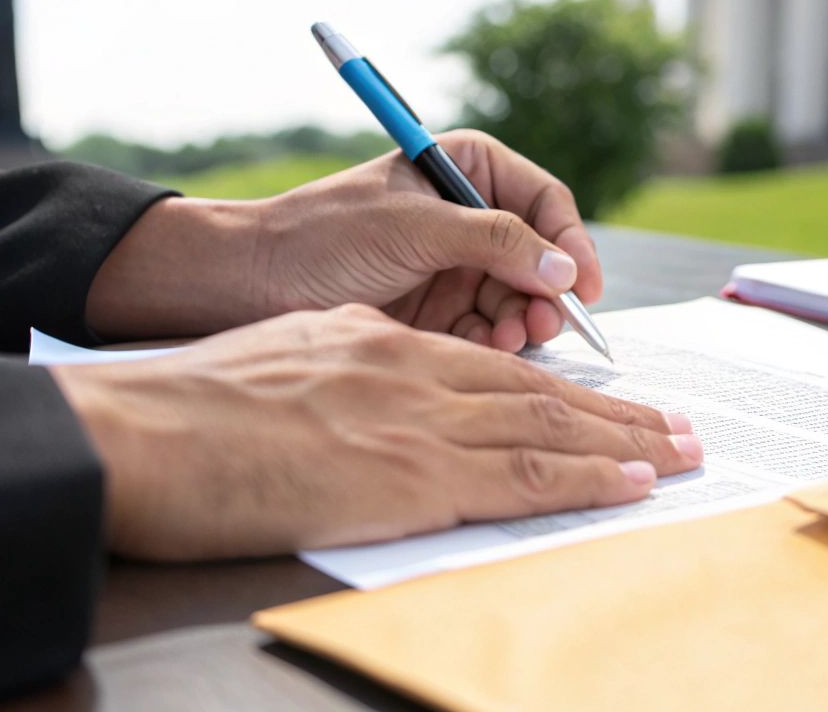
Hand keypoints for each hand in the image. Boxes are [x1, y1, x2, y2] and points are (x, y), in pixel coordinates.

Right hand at [47, 305, 700, 559]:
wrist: (142, 434)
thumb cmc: (185, 414)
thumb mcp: (278, 370)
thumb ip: (339, 383)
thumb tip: (366, 412)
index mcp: (376, 345)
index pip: (489, 366)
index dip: (558, 389)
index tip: (607, 405)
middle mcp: (410, 370)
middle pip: (537, 391)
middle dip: (619, 413)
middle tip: (682, 427)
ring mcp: (415, 419)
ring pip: (547, 427)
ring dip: (628, 443)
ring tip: (685, 453)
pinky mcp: (411, 474)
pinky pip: (522, 475)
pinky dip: (587, 477)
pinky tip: (634, 482)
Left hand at [85, 130, 602, 351]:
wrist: (247, 283)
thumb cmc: (321, 235)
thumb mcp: (414, 227)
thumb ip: (495, 242)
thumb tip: (565, 269)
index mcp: (463, 168)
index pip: (543, 201)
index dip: (571, 241)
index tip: (584, 286)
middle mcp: (465, 214)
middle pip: (539, 255)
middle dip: (546, 291)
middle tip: (544, 324)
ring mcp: (451, 265)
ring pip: (518, 297)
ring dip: (523, 320)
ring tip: (513, 339)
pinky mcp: (435, 310)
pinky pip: (487, 327)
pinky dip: (495, 342)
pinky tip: (488, 350)